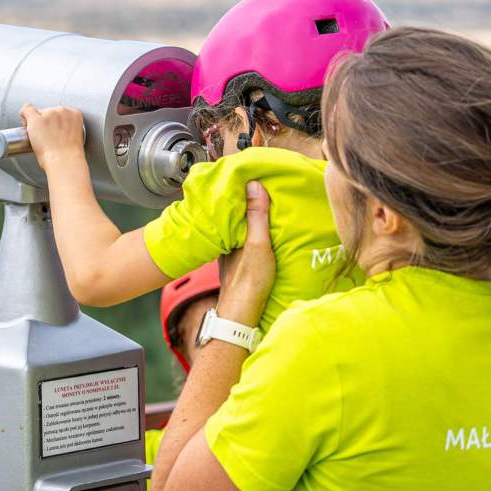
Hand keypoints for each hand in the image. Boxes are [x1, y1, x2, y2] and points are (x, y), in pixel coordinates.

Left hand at [19, 103, 84, 171]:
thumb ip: (66, 127)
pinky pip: (26, 110)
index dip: (54, 120)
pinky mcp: (37, 119)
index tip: (53, 130)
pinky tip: (25, 126)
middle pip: (48, 110)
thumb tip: (54, 128)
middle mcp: (62, 110)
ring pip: (37, 112)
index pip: (60, 110)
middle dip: (45, 122)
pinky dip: (23, 117)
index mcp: (74, 114)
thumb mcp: (74, 136)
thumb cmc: (68, 155)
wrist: (64, 161)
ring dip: (36, 122)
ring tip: (39, 137)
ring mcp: (49, 114)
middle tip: (46, 137)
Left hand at [217, 181, 274, 327]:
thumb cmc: (249, 282)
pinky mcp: (237, 261)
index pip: (232, 203)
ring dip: (249, 216)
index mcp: (228, 232)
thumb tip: (253, 185)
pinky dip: (251, 231)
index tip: (253, 174)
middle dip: (246, 200)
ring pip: (239, 227)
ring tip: (266, 204)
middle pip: (235, 214)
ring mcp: (230, 251)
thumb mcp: (258, 245)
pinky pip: (243, 239)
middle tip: (262, 185)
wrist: (241, 315)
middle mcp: (225, 240)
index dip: (241, 189)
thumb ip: (256, 217)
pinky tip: (262, 231)